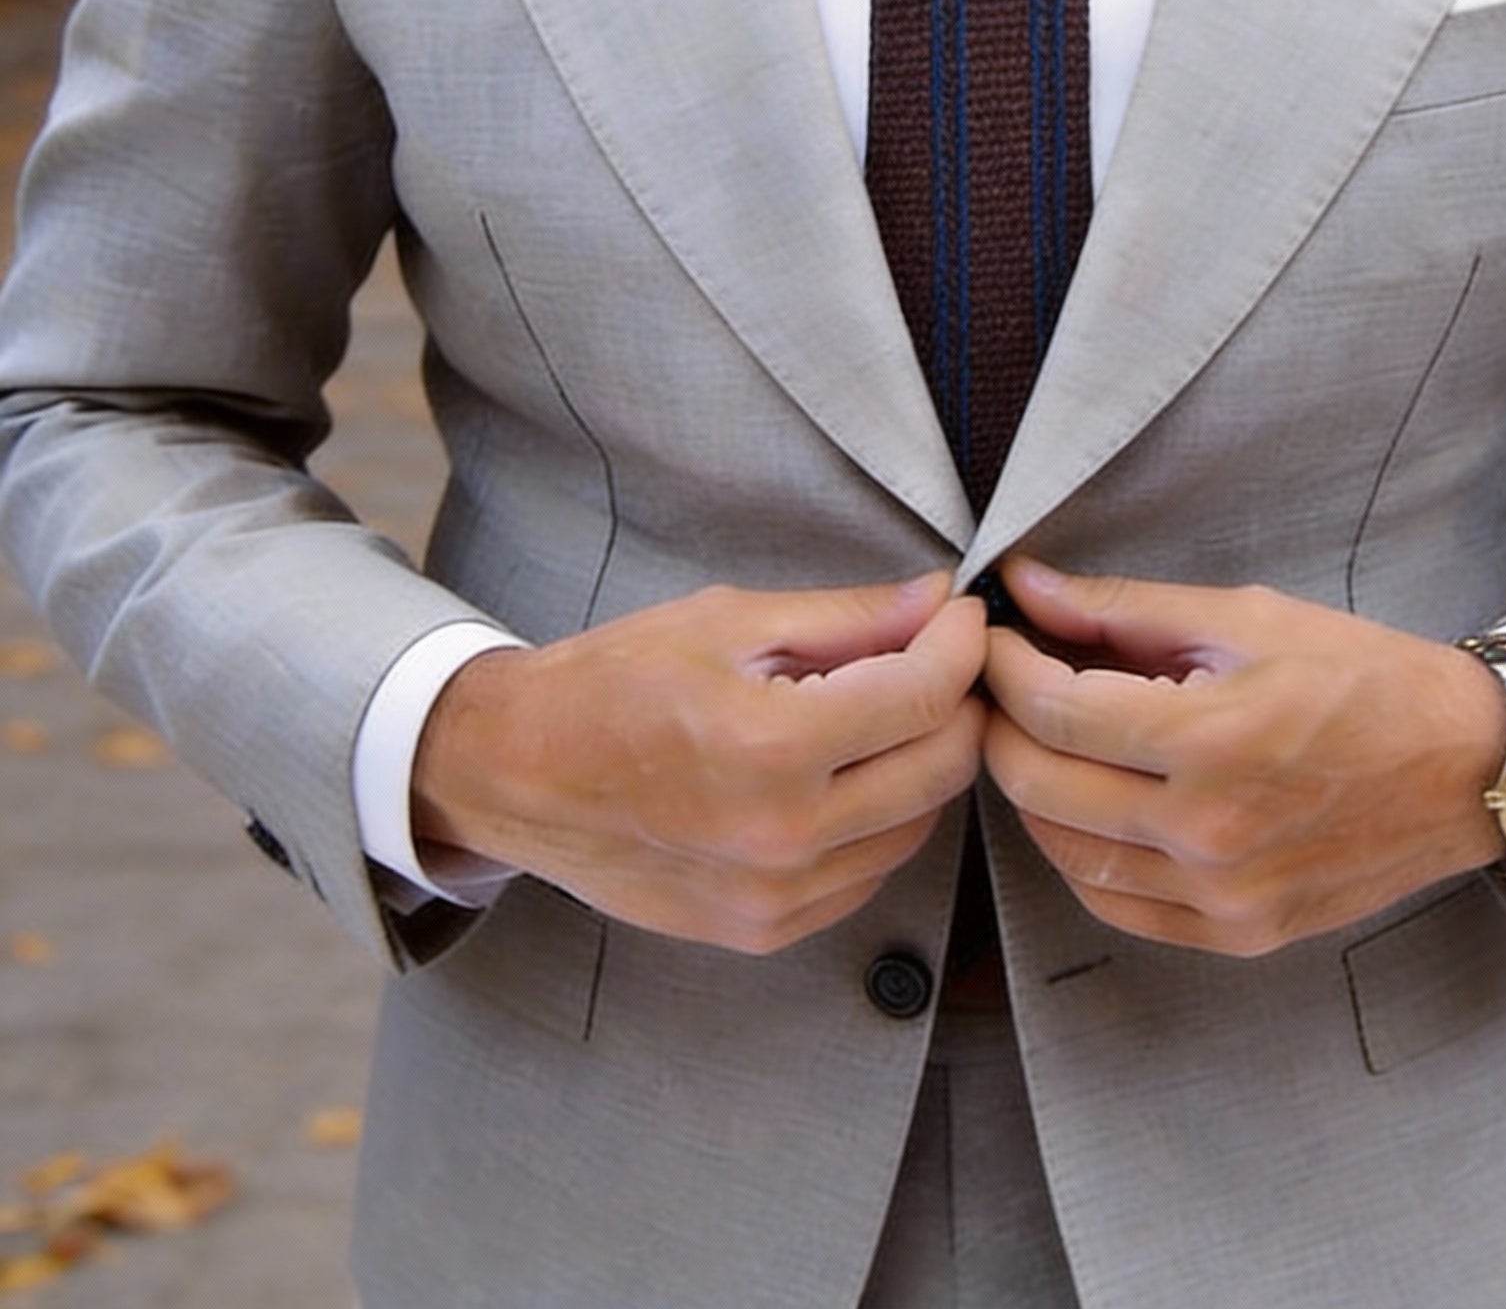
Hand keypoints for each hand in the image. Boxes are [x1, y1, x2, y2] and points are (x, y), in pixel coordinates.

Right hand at [411, 573, 986, 953]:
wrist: (517, 772)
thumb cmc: (610, 684)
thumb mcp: (728, 621)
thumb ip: (848, 617)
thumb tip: (937, 602)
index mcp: (772, 747)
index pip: (926, 695)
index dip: (962, 643)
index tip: (961, 615)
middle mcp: (783, 836)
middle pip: (942, 767)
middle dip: (958, 701)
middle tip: (934, 657)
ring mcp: (775, 895)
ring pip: (918, 825)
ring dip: (922, 762)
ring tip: (881, 711)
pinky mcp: (765, 929)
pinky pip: (870, 873)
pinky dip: (881, 819)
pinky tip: (843, 774)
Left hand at [981, 559, 1505, 956]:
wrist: (1464, 767)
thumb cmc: (1363, 678)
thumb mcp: (1246, 618)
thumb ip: (1124, 608)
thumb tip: (1026, 586)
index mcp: (1212, 739)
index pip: (1053, 709)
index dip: (1003, 667)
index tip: (994, 637)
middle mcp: (1210, 832)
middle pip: (1039, 784)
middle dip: (1000, 725)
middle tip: (1003, 684)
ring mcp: (1222, 896)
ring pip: (1063, 852)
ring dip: (1032, 790)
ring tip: (1044, 738)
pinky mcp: (1236, 933)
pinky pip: (1114, 903)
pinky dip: (1079, 853)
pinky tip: (1090, 803)